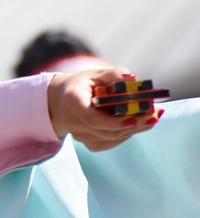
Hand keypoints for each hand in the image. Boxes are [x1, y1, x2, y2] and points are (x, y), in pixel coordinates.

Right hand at [47, 68, 162, 151]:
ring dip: (134, 129)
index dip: (114, 122)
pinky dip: (126, 133)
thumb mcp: (95, 74)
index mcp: (72, 102)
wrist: (62, 99)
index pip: (93, 119)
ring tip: (152, 117)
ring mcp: (79, 135)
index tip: (133, 119)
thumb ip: (113, 75)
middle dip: (134, 124)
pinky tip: (137, 123)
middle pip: (107, 131)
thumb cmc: (82, 85)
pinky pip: (111, 141)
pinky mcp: (88, 143)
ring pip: (112, 138)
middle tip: (154, 114)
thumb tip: (133, 79)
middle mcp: (72, 122)